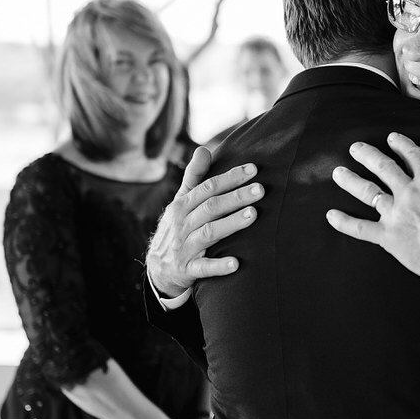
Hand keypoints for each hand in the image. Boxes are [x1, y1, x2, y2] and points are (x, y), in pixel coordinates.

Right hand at [146, 146, 262, 297]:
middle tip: (261, 189)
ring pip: (209, 233)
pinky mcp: (188, 270)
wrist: (158, 268)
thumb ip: (194, 177)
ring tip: (253, 215)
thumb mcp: (181, 203)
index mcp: (182, 205)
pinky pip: (204, 268)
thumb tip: (203, 149)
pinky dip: (219, 266)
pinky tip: (236, 263)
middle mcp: (183, 224)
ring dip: (231, 224)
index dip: (230, 178)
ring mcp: (185, 248)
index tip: (254, 169)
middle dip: (236, 197)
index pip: (208, 187)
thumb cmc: (177, 228)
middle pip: (211, 207)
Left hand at [327, 133, 419, 304]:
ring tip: (338, 172)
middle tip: (355, 147)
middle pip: (383, 168)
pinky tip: (331, 215)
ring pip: (367, 192)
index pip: (413, 155)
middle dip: (367, 155)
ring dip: (350, 180)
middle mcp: (409, 194)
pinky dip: (344, 222)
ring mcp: (396, 215)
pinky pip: (361, 228)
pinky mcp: (388, 237)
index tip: (391, 138)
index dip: (401, 144)